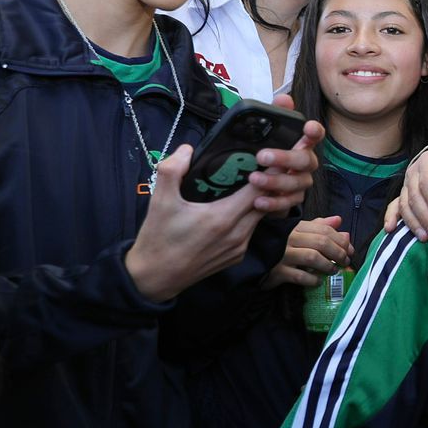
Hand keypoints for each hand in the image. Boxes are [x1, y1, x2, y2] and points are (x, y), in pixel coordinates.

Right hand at [124, 145, 271, 301]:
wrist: (154, 278)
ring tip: (254, 185)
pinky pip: (250, 232)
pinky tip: (240, 208)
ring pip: (259, 218)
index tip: (274, 159)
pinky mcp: (236, 257)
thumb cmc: (158, 238)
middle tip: (267, 167)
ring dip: (260, 202)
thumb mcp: (160, 201)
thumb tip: (187, 149)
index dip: (270, 174)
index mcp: (223, 218)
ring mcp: (239, 248)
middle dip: (269, 185)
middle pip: (265, 204)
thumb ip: (171, 170)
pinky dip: (250, 218)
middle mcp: (237, 234)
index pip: (260, 190)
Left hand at [245, 92, 324, 213]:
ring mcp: (301, 182)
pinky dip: (273, 202)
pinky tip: (257, 200)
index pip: (315, 135)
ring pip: (295, 183)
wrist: (258, 184)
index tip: (308, 127)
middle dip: (285, 158)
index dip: (314, 131)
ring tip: (254, 179)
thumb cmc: (267, 155)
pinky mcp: (292, 200)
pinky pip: (287, 203)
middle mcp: (306, 163)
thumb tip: (283, 98)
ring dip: (275, 181)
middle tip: (263, 155)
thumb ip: (276, 115)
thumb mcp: (267, 134)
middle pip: (304, 160)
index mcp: (302, 144)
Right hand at [263, 216, 352, 290]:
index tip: (350, 250)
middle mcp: (289, 238)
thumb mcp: (299, 231)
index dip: (341, 240)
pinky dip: (313, 280)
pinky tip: (318, 281)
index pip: (324, 229)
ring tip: (333, 271)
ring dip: (328, 266)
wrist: (254, 260)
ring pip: (312, 258)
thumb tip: (339, 221)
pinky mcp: (276, 272)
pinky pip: (300, 276)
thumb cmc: (281, 245)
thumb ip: (319, 226)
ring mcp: (282, 255)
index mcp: (297, 227)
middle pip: (321, 242)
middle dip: (339, 253)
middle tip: (345, 262)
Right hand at [385, 139, 427, 239]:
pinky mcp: (406, 194)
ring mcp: (408, 183)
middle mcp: (414, 171)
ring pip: (405, 204)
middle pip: (415, 196)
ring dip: (414, 222)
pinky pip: (395, 205)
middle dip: (425, 217)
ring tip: (426, 238)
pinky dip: (391, 217)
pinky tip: (390, 229)